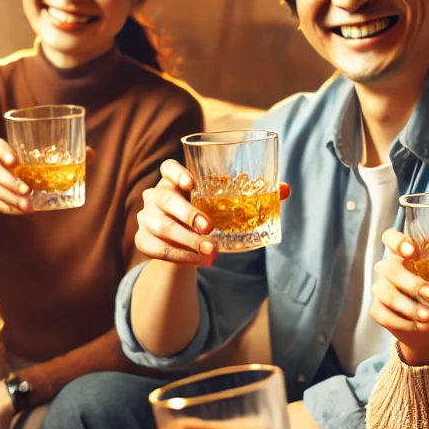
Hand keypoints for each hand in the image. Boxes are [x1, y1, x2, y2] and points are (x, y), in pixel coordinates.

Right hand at [0, 139, 95, 215]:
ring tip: (28, 206)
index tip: (15, 162)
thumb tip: (90, 153)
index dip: (1, 151)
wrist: (33, 183)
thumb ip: (73, 155)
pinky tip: (21, 211)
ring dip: (8, 197)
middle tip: (27, 190)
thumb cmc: (43, 165)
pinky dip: (6, 207)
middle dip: (7, 179)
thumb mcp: (57, 159)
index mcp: (7, 149)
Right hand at [134, 159, 290, 266]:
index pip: (166, 168)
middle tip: (209, 227)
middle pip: (164, 199)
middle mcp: (155, 196)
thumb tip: (285, 189)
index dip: (176, 173)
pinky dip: (180, 256)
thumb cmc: (206, 216)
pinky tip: (200, 260)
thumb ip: (250, 196)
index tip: (192, 183)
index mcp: (173, 181)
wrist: (184, 246)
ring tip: (212, 250)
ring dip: (187, 240)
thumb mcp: (223, 205)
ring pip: (162, 227)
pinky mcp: (143, 241)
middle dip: (187, 212)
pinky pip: (158, 249)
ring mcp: (146, 219)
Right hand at [369, 229, 428, 365]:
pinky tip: (419, 326)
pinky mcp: (377, 310)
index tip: (412, 251)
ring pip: (387, 295)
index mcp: (402, 255)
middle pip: (390, 269)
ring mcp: (380, 289)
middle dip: (413, 283)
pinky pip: (384, 315)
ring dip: (410, 307)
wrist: (426, 327)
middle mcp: (387, 270)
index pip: (389, 237)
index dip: (396, 241)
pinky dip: (404, 323)